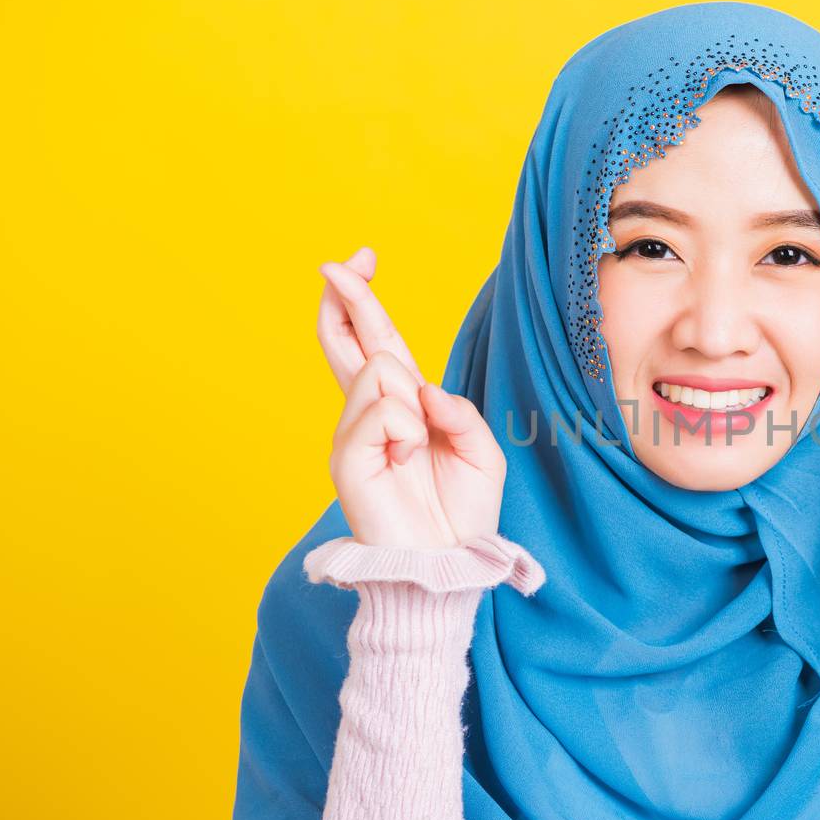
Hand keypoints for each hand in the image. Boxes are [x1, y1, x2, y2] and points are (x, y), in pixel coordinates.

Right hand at [317, 246, 506, 547]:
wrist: (450, 562)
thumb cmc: (465, 512)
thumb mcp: (483, 450)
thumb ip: (458, 411)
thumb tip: (420, 388)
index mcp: (405, 405)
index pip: (377, 341)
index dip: (365, 300)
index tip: (362, 258)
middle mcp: (372, 413)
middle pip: (347, 340)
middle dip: (348, 297)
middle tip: (337, 262)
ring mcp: (354, 435)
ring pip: (379, 372)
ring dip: (412, 404)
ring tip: (416, 449)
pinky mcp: (345, 459)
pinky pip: (379, 412)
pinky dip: (403, 430)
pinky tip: (403, 460)